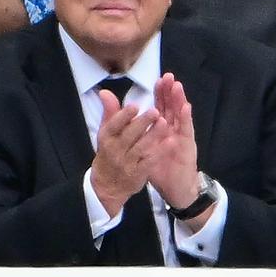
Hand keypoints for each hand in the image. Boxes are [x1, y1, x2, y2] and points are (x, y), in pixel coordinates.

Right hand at [90, 91, 166, 216]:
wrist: (107, 185)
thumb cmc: (109, 151)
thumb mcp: (106, 132)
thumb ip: (110, 112)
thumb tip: (105, 91)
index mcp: (107, 138)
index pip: (113, 125)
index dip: (123, 116)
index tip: (135, 105)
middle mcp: (115, 150)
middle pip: (129, 136)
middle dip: (142, 123)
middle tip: (155, 111)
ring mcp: (127, 163)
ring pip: (140, 148)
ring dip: (153, 136)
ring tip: (164, 123)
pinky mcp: (138, 174)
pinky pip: (149, 162)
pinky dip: (159, 152)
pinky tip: (170, 142)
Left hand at [146, 73, 202, 209]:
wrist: (176, 188)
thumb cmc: (161, 167)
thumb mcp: (145, 150)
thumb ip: (137, 134)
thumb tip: (126, 122)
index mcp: (163, 129)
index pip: (162, 108)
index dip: (160, 94)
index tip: (157, 79)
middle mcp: (174, 130)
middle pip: (172, 107)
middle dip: (170, 91)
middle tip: (168, 76)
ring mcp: (182, 136)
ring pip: (180, 115)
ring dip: (179, 100)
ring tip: (177, 86)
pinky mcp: (188, 145)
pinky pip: (186, 130)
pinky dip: (186, 118)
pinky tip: (185, 107)